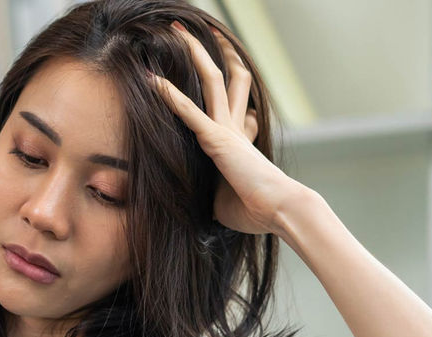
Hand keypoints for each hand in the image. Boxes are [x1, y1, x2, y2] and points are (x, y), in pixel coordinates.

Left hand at [146, 21, 308, 236]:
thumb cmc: (255, 210)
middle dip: (212, 52)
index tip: (217, 67)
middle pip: (227, 77)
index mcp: (239, 138)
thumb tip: (206, 204)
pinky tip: (152, 81)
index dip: (228, 82)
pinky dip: (170, 96)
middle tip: (200, 31)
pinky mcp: (217, 140)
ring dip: (194, 54)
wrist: (279, 210)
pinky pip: (189, 112)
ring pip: (211, 80)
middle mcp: (234, 126)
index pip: (234, 101)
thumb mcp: (227, 199)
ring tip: (178, 31)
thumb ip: (214, 191)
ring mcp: (226, 129)